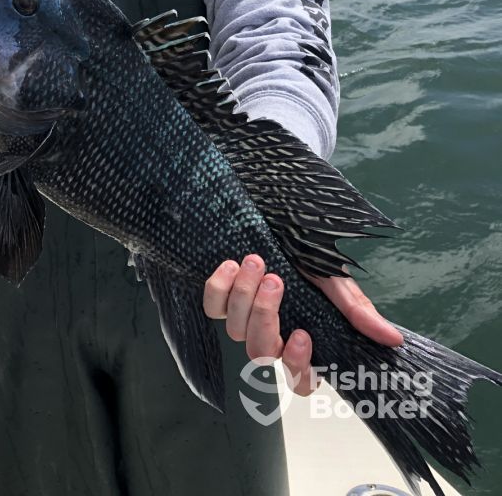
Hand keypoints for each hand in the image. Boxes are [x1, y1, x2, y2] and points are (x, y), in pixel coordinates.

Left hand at [203, 255, 402, 396]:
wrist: (279, 225)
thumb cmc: (310, 258)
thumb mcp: (337, 282)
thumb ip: (358, 311)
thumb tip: (393, 339)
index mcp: (303, 340)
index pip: (300, 380)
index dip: (298, 366)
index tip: (301, 333)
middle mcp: (271, 335)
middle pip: (260, 353)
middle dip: (265, 316)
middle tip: (276, 280)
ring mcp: (243, 320)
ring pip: (236, 330)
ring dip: (246, 295)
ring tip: (257, 262)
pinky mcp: (221, 300)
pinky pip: (212, 307)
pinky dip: (220, 287)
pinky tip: (232, 266)